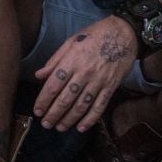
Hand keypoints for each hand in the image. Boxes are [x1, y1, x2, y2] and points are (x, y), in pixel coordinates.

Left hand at [33, 15, 137, 132]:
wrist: (124, 33)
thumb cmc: (95, 35)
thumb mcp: (71, 41)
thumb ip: (55, 60)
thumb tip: (39, 75)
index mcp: (72, 61)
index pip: (53, 85)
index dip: (44, 100)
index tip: (37, 110)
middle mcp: (84, 73)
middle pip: (65, 99)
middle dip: (54, 114)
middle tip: (45, 124)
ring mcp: (99, 81)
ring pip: (81, 106)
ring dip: (69, 119)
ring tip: (59, 128)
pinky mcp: (111, 87)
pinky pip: (99, 106)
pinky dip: (90, 119)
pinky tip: (81, 128)